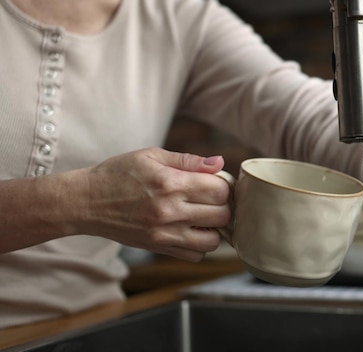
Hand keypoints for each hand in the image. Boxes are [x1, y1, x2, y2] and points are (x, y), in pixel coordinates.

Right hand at [78, 147, 230, 261]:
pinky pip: (195, 255)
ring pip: (213, 241)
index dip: (224, 185)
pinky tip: (191, 230)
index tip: (215, 183)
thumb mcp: (151, 156)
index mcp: (170, 184)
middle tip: (212, 199)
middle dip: (223, 205)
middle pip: (222, 215)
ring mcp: (164, 234)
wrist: (85, 202)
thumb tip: (219, 162)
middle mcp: (169, 211)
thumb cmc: (118, 174)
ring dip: (215, 229)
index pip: (220, 191)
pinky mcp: (159, 248)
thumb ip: (188, 160)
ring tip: (204, 217)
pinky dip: (200, 245)